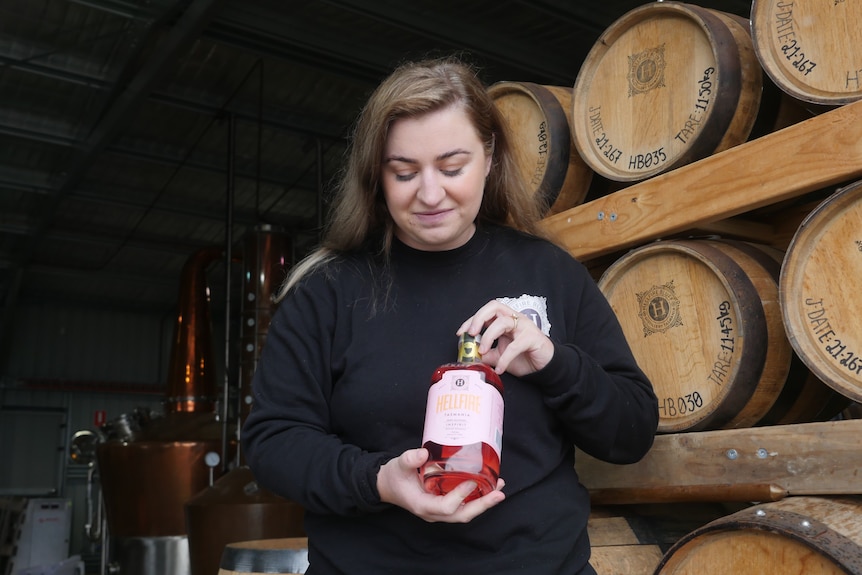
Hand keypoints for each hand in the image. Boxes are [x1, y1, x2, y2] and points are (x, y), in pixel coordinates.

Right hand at [376, 448, 504, 522]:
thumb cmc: (393, 476)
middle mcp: (433, 512)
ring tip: (499, 489)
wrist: (387, 486)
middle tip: (499, 493)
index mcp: (422, 505)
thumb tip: (423, 453)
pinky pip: (463, 506)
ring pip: (465, 513)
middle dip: (482, 506)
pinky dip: (477, 499)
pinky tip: (488, 487)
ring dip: (483, 503)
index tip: (472, 481)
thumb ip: (410, 459)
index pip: (445, 507)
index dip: (459, 496)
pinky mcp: (443, 504)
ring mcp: (439, 511)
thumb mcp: (398, 465)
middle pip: (461, 515)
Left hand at [458, 300, 554, 375]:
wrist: (543, 366)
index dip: (471, 320)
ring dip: (488, 336)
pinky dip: (505, 358)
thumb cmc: (522, 356)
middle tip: (471, 333)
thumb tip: (470, 355)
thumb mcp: (499, 355)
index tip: (461, 333)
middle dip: (479, 318)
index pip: (486, 312)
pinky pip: (515, 346)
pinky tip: (500, 368)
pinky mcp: (533, 338)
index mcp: (505, 319)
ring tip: (483, 352)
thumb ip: (486, 354)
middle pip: (494, 307)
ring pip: (503, 322)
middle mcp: (514, 319)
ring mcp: (524, 327)